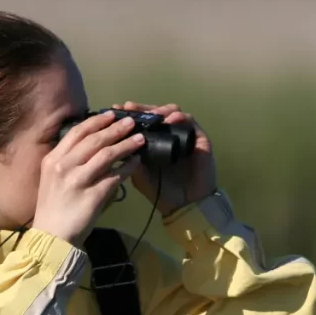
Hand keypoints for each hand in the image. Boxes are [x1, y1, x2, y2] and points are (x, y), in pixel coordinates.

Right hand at [33, 111, 144, 245]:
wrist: (53, 236)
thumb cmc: (54, 207)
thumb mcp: (52, 178)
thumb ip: (69, 161)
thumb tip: (92, 144)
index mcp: (53, 159)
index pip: (77, 133)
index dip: (96, 122)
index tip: (111, 115)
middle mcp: (63, 166)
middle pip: (94, 140)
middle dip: (115, 129)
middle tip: (131, 123)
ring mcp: (77, 181)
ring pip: (106, 155)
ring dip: (125, 145)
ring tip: (139, 139)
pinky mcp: (92, 196)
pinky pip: (114, 177)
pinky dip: (127, 168)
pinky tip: (135, 162)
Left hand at [112, 101, 217, 215]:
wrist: (185, 206)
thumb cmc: (162, 192)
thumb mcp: (139, 175)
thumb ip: (130, 159)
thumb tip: (117, 140)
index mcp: (153, 142)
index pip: (142, 121)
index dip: (130, 114)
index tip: (116, 110)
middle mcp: (168, 136)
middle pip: (156, 113)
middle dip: (142, 108)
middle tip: (130, 108)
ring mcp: (183, 136)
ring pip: (173, 113)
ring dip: (161, 110)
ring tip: (150, 114)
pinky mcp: (199, 139)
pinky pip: (190, 122)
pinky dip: (180, 118)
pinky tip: (169, 120)